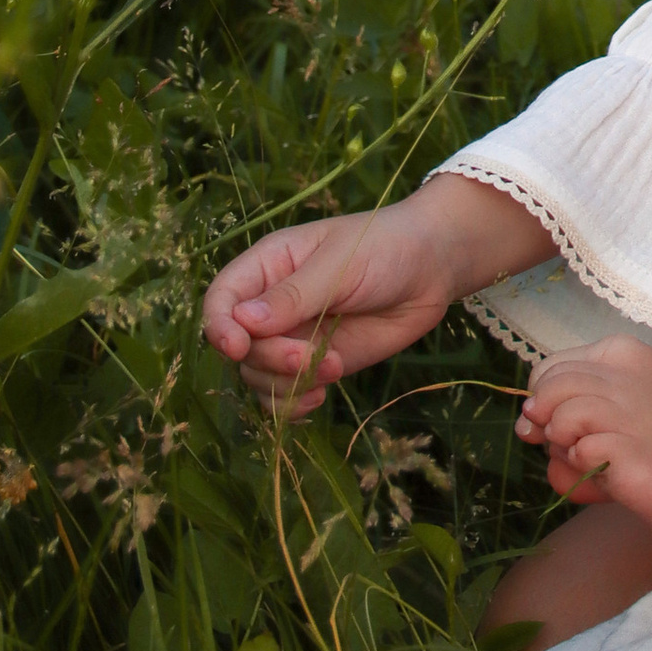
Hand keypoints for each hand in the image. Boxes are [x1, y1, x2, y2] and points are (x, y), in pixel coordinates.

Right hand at [201, 176, 547, 412]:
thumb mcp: (339, 264)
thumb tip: (241, 322)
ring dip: (285, 384)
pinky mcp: (316, 363)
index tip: (238, 347)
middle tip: (309, 358)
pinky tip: (318, 398)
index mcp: (268, 266)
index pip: (221, 299)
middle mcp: (271, 306)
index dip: (219, 326)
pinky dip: (293, 403)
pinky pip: (285, 394)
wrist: (433, 268)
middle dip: (269, 359)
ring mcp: (293, 337)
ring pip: (258, 376)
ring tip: (330, 371)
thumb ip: (293, 296)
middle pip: (239, 348)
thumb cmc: (385, 247)